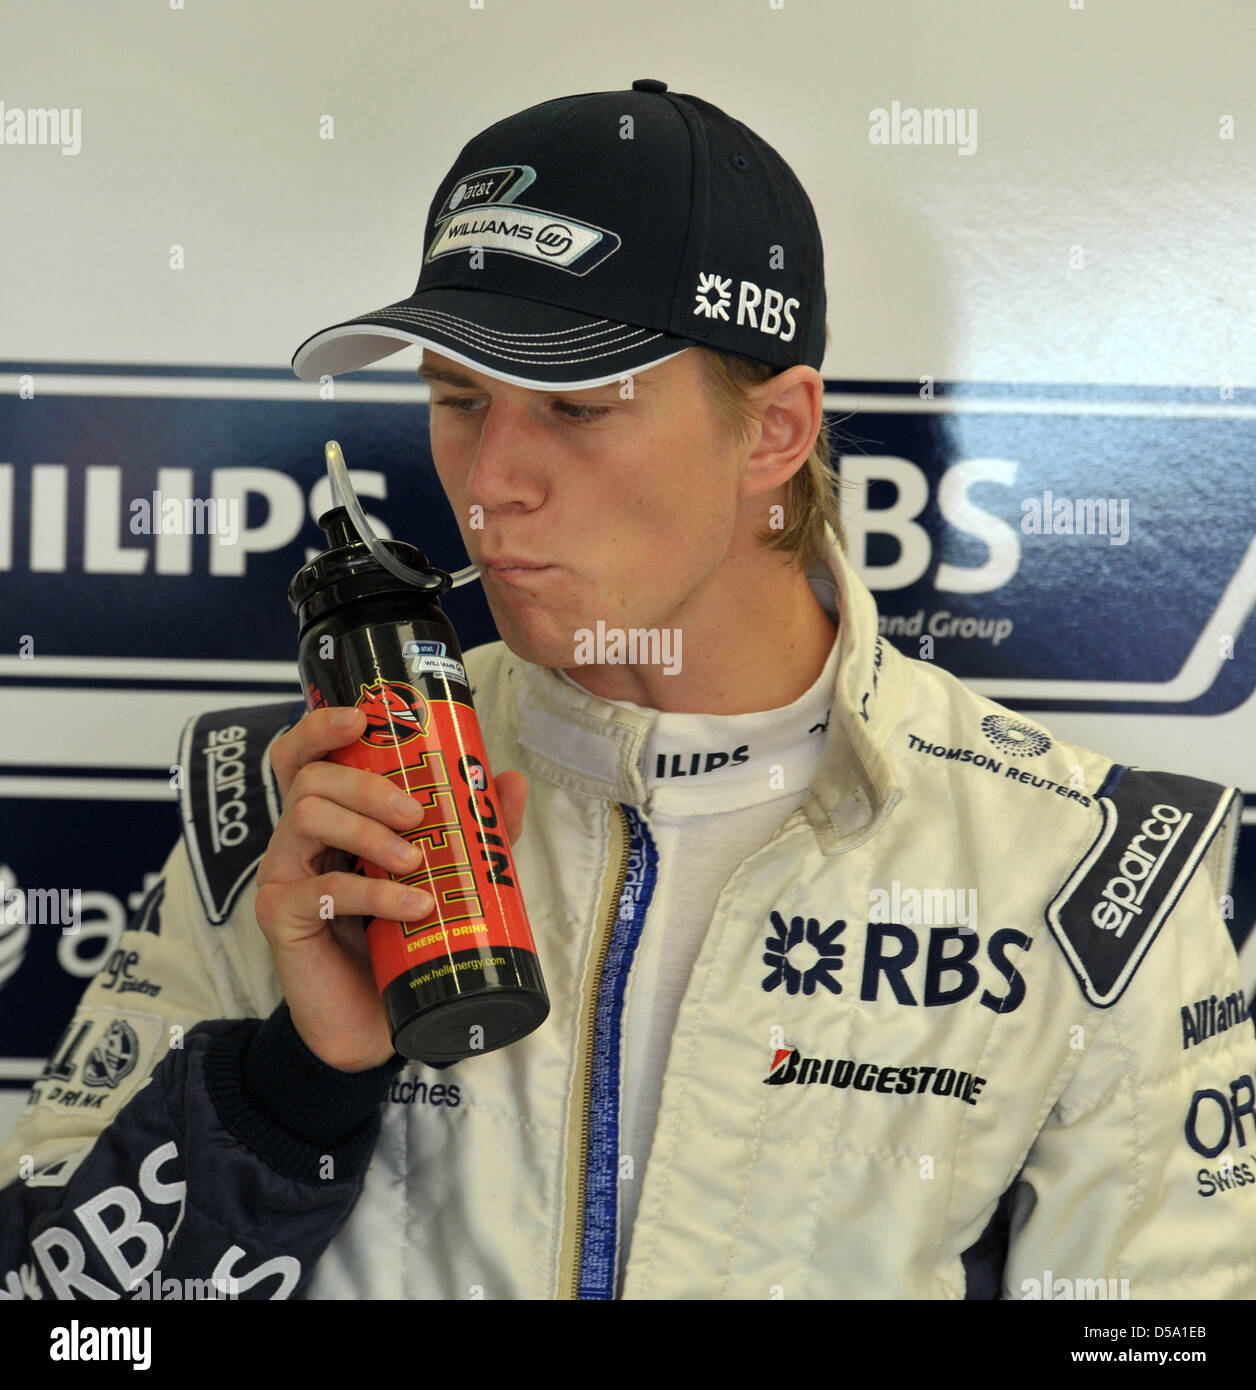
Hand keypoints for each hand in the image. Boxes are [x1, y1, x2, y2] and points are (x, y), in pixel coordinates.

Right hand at [254, 705, 528, 1072]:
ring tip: (416, 860)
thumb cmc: (401, 939)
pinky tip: (414, 904)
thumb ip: (473, 829)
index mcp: (330, 818)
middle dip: (369, 784)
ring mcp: (284, 875)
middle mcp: (298, 839)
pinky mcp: (281, 917)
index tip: (361, 718)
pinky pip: (320, 887)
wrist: (375, 1022)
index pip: (307, 755)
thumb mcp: (446, 874)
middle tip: (418, 813)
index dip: (323, 726)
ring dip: (369, 830)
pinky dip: (374, 891)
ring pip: (305, 816)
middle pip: (313, 778)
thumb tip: (509, 781)